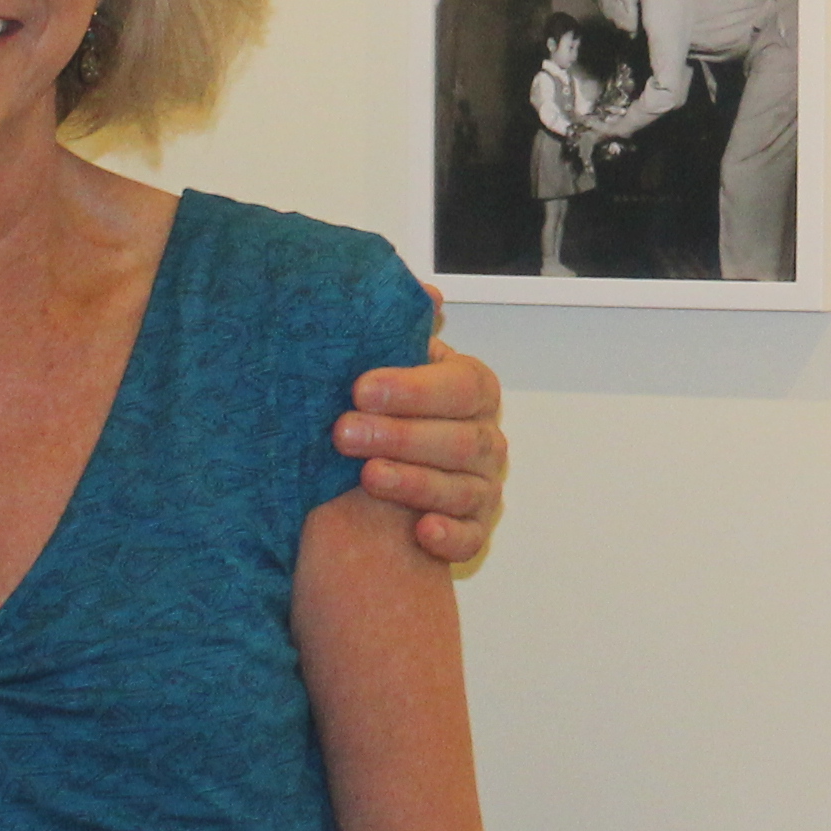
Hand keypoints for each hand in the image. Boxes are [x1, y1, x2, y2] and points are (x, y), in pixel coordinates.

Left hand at [340, 299, 510, 567]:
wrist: (372, 476)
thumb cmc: (383, 410)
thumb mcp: (387, 365)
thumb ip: (402, 330)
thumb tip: (425, 291)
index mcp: (471, 391)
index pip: (462, 386)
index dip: (414, 388)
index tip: (360, 388)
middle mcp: (486, 439)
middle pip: (460, 439)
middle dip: (401, 435)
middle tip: (344, 433)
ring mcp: (483, 488)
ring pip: (462, 489)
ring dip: (413, 482)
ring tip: (367, 476)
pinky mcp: (472, 531)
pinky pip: (471, 539)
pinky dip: (449, 536)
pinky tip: (421, 531)